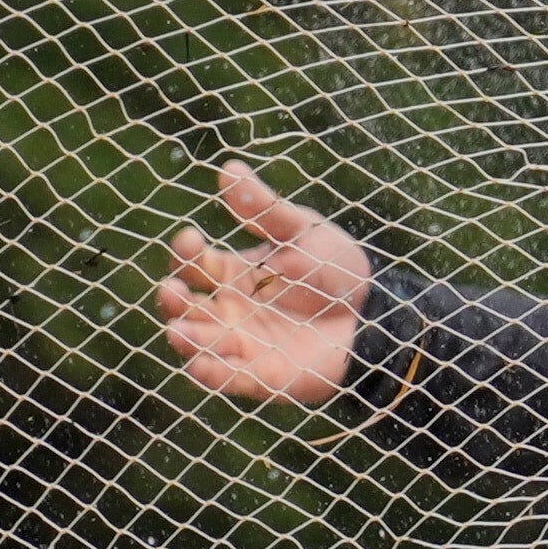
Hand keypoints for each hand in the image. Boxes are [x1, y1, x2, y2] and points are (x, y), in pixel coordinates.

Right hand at [158, 162, 372, 403]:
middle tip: (171, 289)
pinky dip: (212, 375)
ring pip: (199, 343)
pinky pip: (228, 378)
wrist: (375, 315)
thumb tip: (229, 170)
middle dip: (173, 298)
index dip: (187, 252)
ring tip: (178, 330)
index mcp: (232, 273)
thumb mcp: (302, 232)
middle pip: (186, 305)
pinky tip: (199, 366)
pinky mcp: (260, 376)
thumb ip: (265, 209)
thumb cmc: (334, 270)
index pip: (195, 262)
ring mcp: (241, 343)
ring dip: (185, 338)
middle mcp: (228, 309)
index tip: (191, 239)